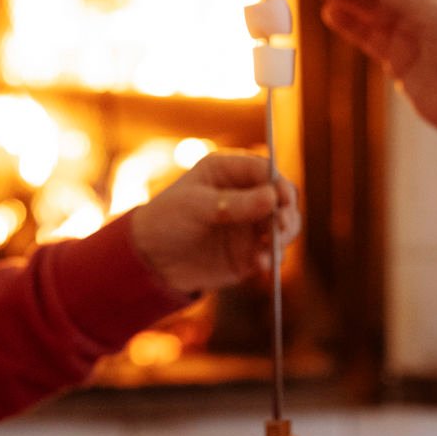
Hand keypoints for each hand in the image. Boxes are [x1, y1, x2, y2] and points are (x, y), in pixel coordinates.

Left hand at [129, 150, 300, 293]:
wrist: (150, 259)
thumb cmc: (165, 219)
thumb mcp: (196, 206)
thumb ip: (235, 203)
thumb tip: (273, 197)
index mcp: (229, 172)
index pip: (265, 171)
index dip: (279, 183)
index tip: (283, 199)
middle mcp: (245, 196)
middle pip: (282, 199)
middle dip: (286, 212)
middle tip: (280, 227)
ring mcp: (250, 225)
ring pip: (283, 226)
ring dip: (283, 236)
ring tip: (272, 246)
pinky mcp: (250, 253)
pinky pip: (271, 254)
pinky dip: (272, 259)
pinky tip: (261, 264)